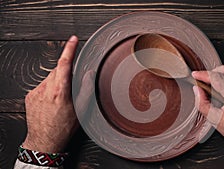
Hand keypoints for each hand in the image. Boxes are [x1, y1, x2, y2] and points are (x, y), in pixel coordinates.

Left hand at [23, 36, 78, 152]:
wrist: (44, 141)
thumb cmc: (63, 128)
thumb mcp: (81, 110)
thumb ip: (86, 89)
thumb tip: (88, 74)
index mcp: (60, 92)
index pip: (65, 64)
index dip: (70, 50)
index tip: (73, 40)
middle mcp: (46, 90)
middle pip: (57, 70)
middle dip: (65, 72)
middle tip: (71, 87)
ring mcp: (36, 92)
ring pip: (49, 78)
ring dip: (57, 82)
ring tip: (61, 98)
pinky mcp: (30, 96)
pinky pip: (42, 85)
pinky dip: (49, 88)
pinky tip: (52, 101)